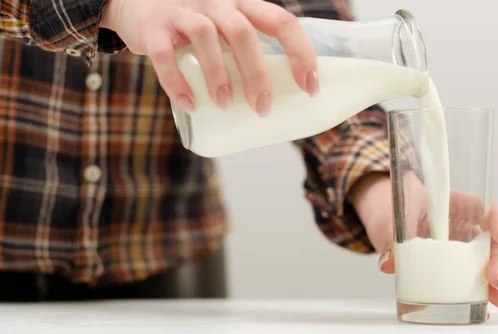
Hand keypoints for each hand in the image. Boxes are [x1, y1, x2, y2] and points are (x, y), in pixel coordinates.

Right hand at [100, 0, 317, 114]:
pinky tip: (190, 104)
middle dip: (257, 74)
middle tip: (263, 108)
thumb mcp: (226, 30)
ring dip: (219, 76)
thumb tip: (275, 103)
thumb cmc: (195, 28)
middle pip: (243, 33)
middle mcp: (216, 4)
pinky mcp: (153, 29)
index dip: (300, 53)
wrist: (137, 6)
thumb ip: (247, 53)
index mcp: (242, 6)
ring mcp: (182, 13)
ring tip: (226, 105)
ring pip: (206, 37)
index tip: (310, 87)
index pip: (281, 21)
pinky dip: (176, 82)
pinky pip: (165, 55)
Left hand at [348, 172, 497, 307]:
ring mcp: (462, 247)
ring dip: (496, 280)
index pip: (486, 209)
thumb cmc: (392, 207)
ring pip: (489, 261)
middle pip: (494, 240)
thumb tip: (389, 262)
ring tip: (495, 296)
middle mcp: (464, 226)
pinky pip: (475, 277)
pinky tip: (487, 302)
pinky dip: (483, 291)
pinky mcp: (455, 265)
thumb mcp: (390, 217)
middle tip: (493, 277)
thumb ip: (390, 237)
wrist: (383, 214)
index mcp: (454, 206)